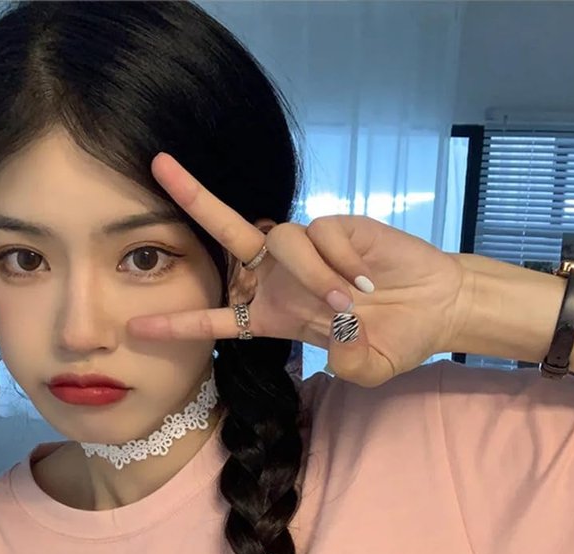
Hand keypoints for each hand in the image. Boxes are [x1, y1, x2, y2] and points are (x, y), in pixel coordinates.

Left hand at [127, 152, 466, 386]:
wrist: (436, 307)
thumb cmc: (396, 340)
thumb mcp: (367, 368)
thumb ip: (347, 364)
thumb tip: (335, 338)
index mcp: (273, 315)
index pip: (218, 318)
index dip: (179, 323)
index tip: (137, 327)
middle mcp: (280, 276)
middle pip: (225, 233)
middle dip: (193, 198)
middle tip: (157, 165)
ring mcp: (307, 248)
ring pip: (282, 240)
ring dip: (315, 274)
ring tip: (352, 300)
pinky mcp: (337, 226)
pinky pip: (322, 233)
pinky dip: (343, 258)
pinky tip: (368, 275)